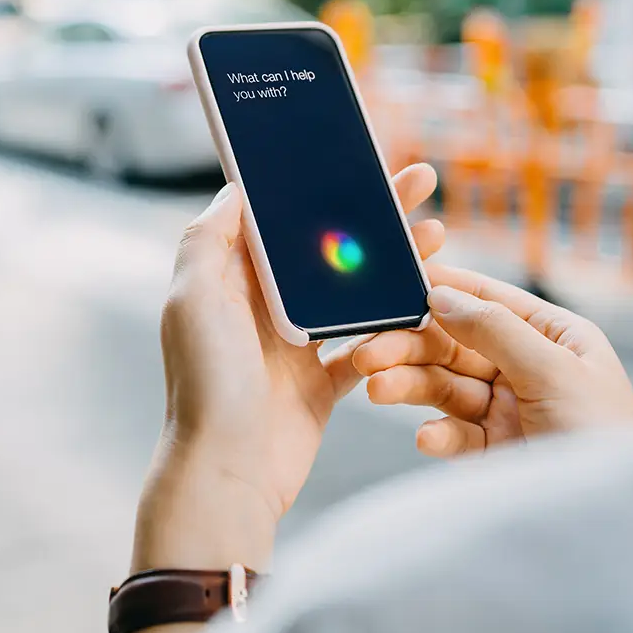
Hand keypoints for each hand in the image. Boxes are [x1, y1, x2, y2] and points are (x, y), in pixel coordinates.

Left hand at [133, 164, 444, 571]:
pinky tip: (430, 303)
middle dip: (375, 215)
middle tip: (422, 182)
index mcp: (231, 280)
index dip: (321, 186)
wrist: (226, 474)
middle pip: (327, 248)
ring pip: (356, 292)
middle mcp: (263, 308)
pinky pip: (369, 347)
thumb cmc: (205, 386)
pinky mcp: (322, 385)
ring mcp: (295, 346)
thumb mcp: (194, 299)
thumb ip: (210, 239)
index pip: (283, 218)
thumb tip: (236, 187)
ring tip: (438, 238)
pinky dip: (398, 327)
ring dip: (396, 265)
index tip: (363, 158)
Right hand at [352, 266, 632, 458]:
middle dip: (412, 347)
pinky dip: (437, 434)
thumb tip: (442, 294)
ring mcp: (511, 411)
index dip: (444, 290)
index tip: (395, 282)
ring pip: (447, 388)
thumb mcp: (554, 372)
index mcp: (556, 337)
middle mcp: (530, 369)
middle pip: (457, 346)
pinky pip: (456, 434)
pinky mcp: (496, 452)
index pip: (491, 302)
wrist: (617, 524)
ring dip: (410, 386)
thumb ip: (495, 330)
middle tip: (369, 353)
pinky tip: (426, 438)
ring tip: (377, 390)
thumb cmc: (605, 439)